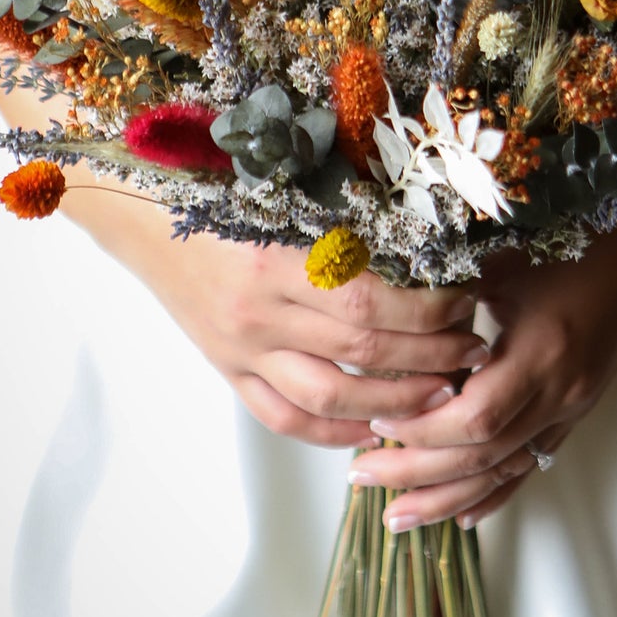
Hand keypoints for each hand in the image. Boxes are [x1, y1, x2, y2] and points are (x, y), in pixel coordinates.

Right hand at [66, 186, 486, 447]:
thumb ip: (346, 213)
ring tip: (443, 394)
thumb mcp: (285, 188)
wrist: (142, 214)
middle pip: (363, 351)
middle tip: (474, 350)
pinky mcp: (229, 371)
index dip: (429, 308)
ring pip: (332, 396)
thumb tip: (429, 230)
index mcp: (277, 255)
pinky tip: (376, 426)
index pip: (371, 298)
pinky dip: (336, 430)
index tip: (468, 300)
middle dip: (431, 356)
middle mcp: (258, 309)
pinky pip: (287, 417)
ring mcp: (241, 348)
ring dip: (397, 402)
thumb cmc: (220, 187)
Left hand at [355, 215, 616, 530]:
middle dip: (419, 473)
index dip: (422, 429)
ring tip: (398, 516)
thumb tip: (382, 310)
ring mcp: (572, 408)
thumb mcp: (506, 259)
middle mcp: (559, 391)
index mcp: (540, 353)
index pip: (473, 418)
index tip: (375, 423)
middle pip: (483, 456)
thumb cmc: (575, 242)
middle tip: (363, 477)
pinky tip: (462, 515)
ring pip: (506, 472)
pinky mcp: (577, 412)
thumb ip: (448, 293)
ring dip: (449, 497)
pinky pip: (532, 466)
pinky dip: (495, 493)